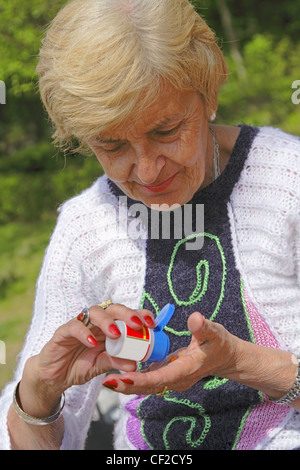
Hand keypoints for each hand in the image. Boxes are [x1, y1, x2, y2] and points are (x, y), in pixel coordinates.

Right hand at [22, 305, 155, 404]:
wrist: (55, 377)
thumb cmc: (80, 366)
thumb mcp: (102, 365)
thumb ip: (116, 362)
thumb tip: (134, 365)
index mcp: (108, 327)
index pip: (126, 315)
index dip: (139, 315)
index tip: (152, 323)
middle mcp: (96, 322)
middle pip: (113, 309)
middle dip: (127, 314)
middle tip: (138, 325)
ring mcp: (80, 324)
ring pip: (95, 312)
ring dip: (108, 321)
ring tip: (117, 334)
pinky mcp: (63, 331)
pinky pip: (74, 326)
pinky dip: (85, 333)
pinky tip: (92, 343)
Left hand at [102, 311, 238, 394]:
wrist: (226, 357)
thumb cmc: (219, 343)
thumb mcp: (214, 332)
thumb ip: (203, 327)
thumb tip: (195, 318)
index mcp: (186, 370)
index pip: (160, 377)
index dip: (141, 379)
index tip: (123, 377)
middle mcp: (177, 379)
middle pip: (149, 387)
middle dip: (128, 385)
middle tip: (106, 381)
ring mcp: (173, 380)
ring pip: (147, 386)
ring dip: (128, 384)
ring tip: (107, 380)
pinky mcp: (169, 376)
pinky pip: (149, 380)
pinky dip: (135, 379)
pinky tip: (120, 373)